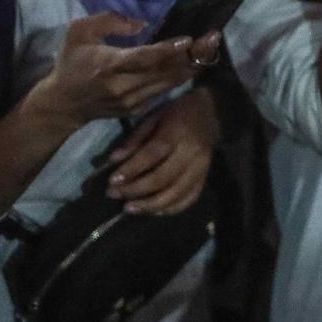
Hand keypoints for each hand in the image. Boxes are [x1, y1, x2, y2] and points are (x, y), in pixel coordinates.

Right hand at [23, 13, 218, 129]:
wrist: (62, 105)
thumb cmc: (70, 63)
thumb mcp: (79, 32)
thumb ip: (109, 21)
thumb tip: (142, 24)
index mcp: (108, 66)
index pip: (143, 58)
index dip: (167, 50)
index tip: (188, 39)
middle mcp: (123, 86)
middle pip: (164, 71)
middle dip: (192, 54)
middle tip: (214, 38)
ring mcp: (132, 101)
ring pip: (169, 82)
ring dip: (193, 65)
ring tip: (212, 48)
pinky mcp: (137, 109)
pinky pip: (164, 90)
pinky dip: (180, 76)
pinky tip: (195, 63)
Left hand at [107, 88, 218, 214]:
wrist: (209, 110)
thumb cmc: (176, 112)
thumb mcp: (152, 117)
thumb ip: (134, 139)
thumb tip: (113, 160)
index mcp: (178, 132)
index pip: (153, 154)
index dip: (132, 169)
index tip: (112, 180)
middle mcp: (193, 152)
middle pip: (163, 177)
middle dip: (136, 190)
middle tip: (114, 194)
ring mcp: (202, 167)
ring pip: (176, 193)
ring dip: (150, 205)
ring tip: (129, 208)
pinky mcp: (205, 177)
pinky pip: (190, 198)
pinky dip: (171, 208)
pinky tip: (153, 211)